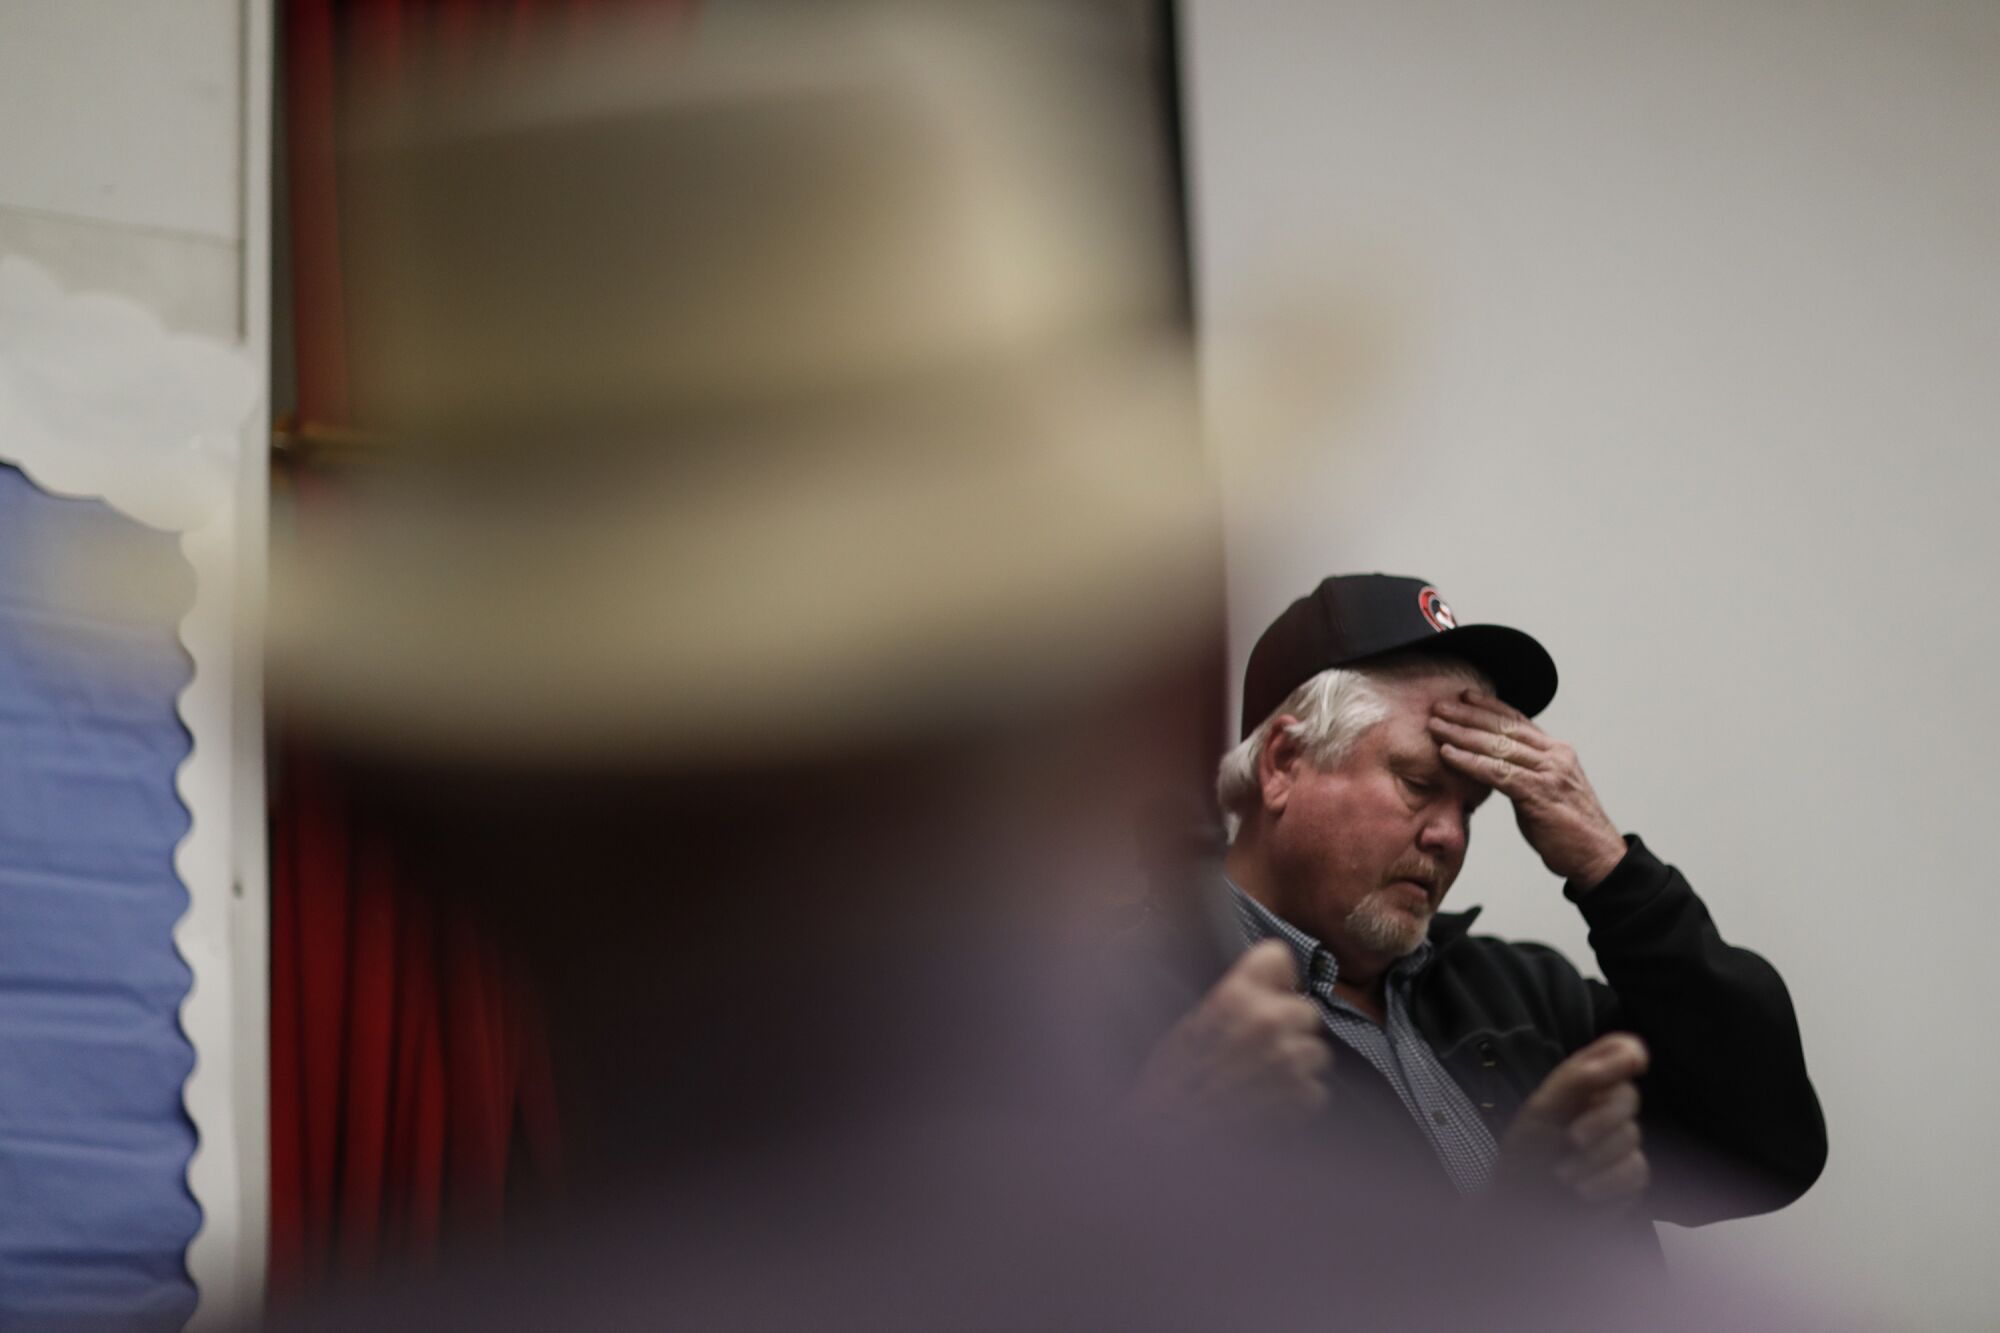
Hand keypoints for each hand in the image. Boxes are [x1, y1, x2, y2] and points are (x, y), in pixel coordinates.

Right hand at [1130, 940, 1330, 1128]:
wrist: (1168, 1137)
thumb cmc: (1170, 1082)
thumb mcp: (1190, 1024)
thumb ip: (1232, 1002)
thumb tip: (1262, 994)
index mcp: (1235, 995)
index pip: (1279, 956)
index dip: (1275, 977)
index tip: (1271, 991)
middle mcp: (1267, 1021)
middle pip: (1307, 1010)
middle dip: (1290, 1028)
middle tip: (1263, 1049)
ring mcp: (1288, 1060)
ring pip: (1316, 1052)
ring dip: (1297, 1066)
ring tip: (1265, 1081)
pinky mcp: (1301, 1097)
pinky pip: (1316, 1091)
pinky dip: (1298, 1100)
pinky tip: (1270, 1106)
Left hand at [1428, 689, 1626, 889]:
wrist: (1596, 856)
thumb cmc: (1567, 828)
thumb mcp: (1547, 790)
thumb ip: (1526, 772)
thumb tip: (1496, 765)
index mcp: (1557, 751)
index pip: (1518, 720)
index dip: (1489, 706)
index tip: (1464, 695)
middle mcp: (1555, 756)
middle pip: (1504, 727)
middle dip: (1469, 715)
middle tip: (1439, 706)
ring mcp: (1549, 773)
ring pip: (1498, 746)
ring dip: (1462, 734)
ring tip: (1435, 726)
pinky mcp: (1539, 794)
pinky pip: (1497, 772)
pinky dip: (1469, 761)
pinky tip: (1448, 754)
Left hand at [1499, 1032, 1650, 1205]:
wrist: (1520, 1211)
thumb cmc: (1526, 1155)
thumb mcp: (1543, 1110)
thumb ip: (1583, 1077)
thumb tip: (1632, 1051)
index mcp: (1583, 1084)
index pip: (1619, 1053)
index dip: (1629, 1053)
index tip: (1635, 1062)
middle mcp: (1605, 1108)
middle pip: (1628, 1097)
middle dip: (1601, 1120)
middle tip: (1571, 1140)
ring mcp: (1621, 1143)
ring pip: (1632, 1137)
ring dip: (1594, 1158)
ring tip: (1563, 1175)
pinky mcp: (1630, 1178)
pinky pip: (1637, 1171)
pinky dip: (1607, 1182)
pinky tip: (1583, 1191)